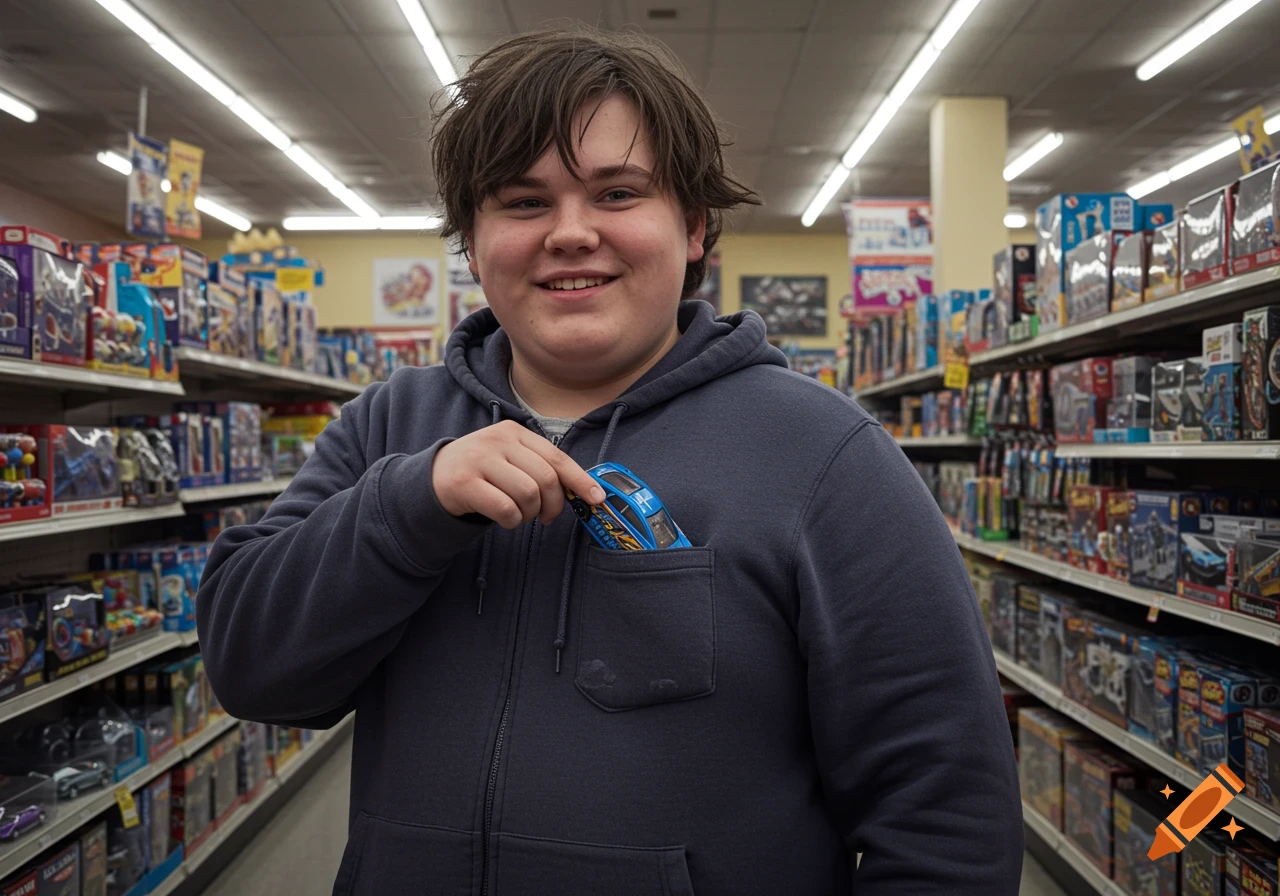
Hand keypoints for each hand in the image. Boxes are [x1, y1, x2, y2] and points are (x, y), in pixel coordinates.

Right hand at [432, 421, 605, 528]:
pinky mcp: (465, 483)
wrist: (434, 477)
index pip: (556, 456)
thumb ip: (540, 467)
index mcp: (514, 432)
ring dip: (529, 514)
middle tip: (546, 517)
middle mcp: (497, 440)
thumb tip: (583, 491)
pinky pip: (505, 510)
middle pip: (545, 479)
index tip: (597, 498)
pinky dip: (512, 521)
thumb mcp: (509, 458)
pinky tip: (504, 518)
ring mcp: (479, 460)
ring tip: (520, 515)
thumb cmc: (483, 471)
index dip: (580, 479)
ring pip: (527, 495)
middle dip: (553, 505)